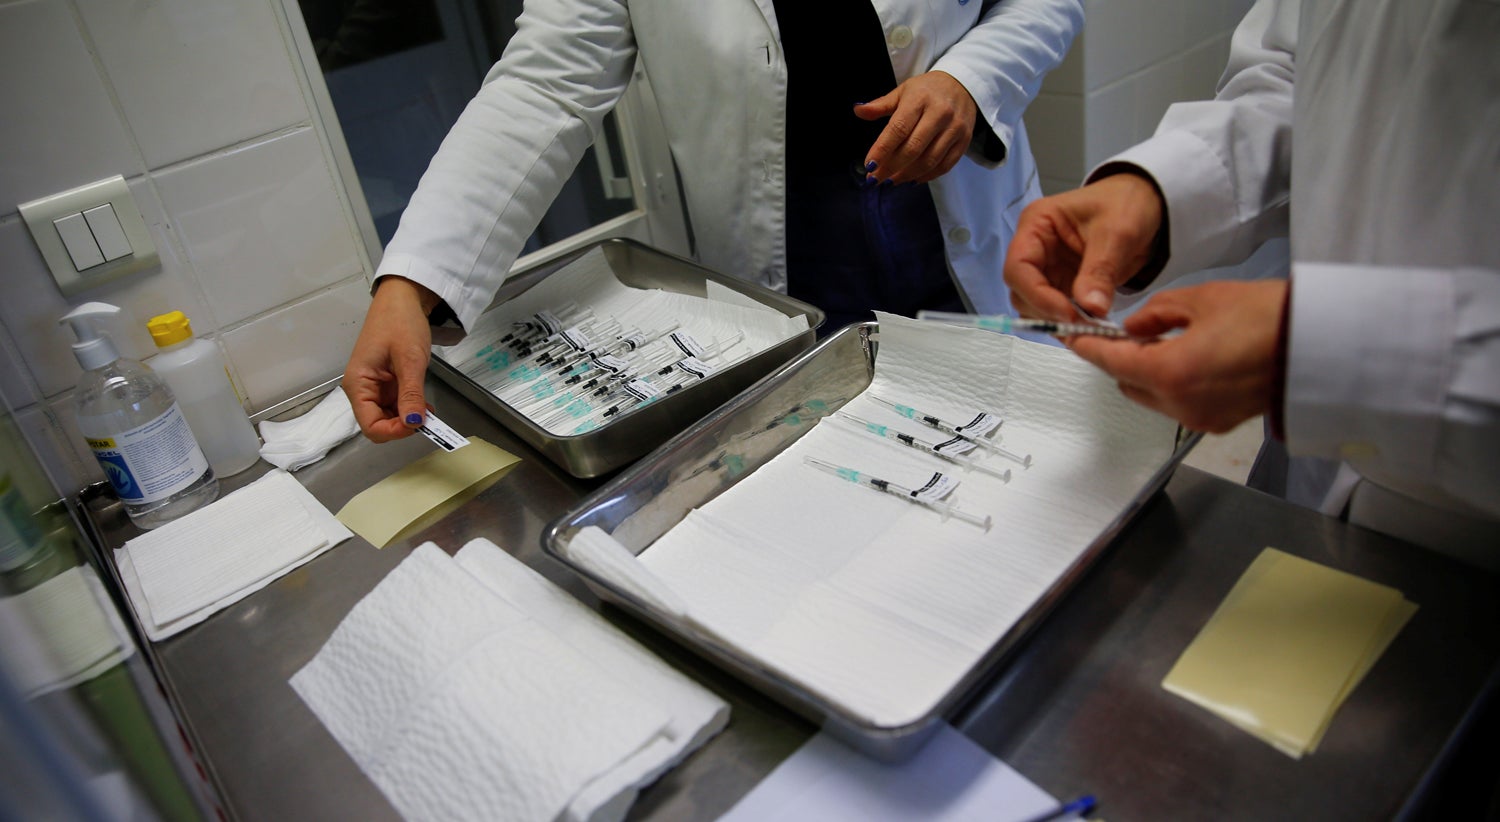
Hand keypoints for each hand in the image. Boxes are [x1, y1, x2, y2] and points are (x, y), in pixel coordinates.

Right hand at [341, 277, 438, 441]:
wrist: (403, 299)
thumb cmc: (400, 322)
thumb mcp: (409, 360)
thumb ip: (411, 394)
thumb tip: (414, 423)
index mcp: (357, 384)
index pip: (370, 426)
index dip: (394, 431)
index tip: (418, 424)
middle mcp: (362, 389)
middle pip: (378, 425)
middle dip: (402, 426)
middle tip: (427, 418)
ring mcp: (374, 387)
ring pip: (389, 417)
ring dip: (408, 418)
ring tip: (427, 409)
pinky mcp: (386, 383)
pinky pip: (396, 405)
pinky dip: (410, 408)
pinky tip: (423, 404)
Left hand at [856, 71, 976, 183]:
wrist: (963, 85)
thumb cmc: (927, 90)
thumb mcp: (903, 91)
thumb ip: (880, 105)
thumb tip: (858, 110)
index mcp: (920, 99)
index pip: (898, 129)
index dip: (882, 150)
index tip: (869, 165)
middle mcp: (940, 113)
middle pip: (913, 148)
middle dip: (891, 167)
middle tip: (875, 179)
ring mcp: (955, 128)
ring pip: (929, 160)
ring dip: (906, 175)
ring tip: (890, 181)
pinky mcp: (964, 140)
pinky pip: (944, 165)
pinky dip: (926, 176)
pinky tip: (911, 179)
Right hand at [1004, 173, 1163, 320]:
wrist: (1146, 204)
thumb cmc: (1126, 203)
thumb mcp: (1117, 233)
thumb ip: (1100, 271)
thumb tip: (1091, 308)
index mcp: (1036, 224)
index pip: (1018, 267)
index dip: (1036, 294)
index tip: (1066, 313)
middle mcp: (1035, 249)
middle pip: (1021, 291)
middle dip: (1047, 312)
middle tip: (1081, 325)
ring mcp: (1047, 269)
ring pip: (1035, 306)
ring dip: (1057, 321)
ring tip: (1089, 327)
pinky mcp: (1062, 285)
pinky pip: (1056, 311)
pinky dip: (1070, 322)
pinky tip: (1090, 326)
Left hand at [1067, 280, 1286, 433]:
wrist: (1322, 344)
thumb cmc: (1268, 317)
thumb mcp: (1201, 299)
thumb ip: (1156, 315)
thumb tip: (1134, 327)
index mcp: (1170, 373)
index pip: (1111, 361)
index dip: (1088, 347)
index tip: (1070, 337)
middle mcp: (1180, 404)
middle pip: (1127, 384)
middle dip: (1122, 359)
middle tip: (1131, 330)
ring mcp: (1200, 418)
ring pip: (1152, 397)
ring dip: (1149, 373)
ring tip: (1169, 341)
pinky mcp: (1219, 422)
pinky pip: (1180, 404)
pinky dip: (1174, 384)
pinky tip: (1193, 357)